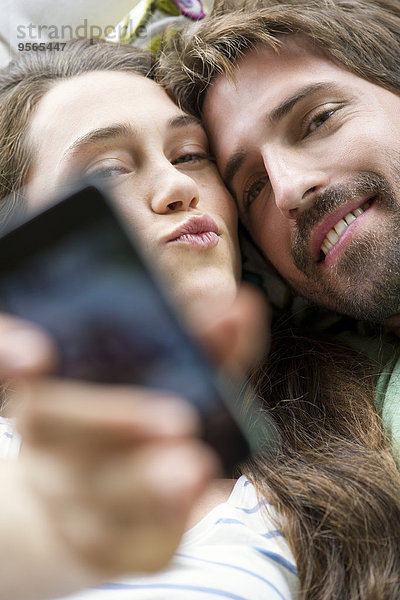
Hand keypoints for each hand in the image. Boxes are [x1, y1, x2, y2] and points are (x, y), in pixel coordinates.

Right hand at [0, 316, 217, 597]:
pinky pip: (120, 545)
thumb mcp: (166, 371)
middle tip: (174, 419)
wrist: (88, 500)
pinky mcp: (95, 544)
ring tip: (194, 468)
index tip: (35, 358)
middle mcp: (46, 439)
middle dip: (112, 419)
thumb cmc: (131, 417)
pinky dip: (161, 528)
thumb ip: (202, 341)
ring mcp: (64, 495)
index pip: (8, 358)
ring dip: (144, 483)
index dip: (8, 352)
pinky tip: (201, 502)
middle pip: (53, 425)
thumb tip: (242, 305)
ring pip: (91, 493)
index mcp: (50, 385)